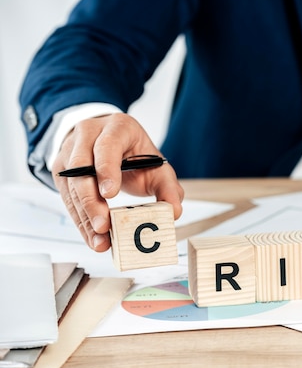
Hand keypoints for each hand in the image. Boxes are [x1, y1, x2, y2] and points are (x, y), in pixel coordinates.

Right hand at [52, 113, 183, 251]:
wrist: (111, 142)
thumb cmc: (135, 154)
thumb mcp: (156, 166)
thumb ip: (168, 188)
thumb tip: (174, 212)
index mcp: (116, 128)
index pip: (107, 146)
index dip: (107, 169)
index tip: (110, 194)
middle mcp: (88, 135)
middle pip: (82, 167)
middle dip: (92, 200)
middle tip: (104, 225)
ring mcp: (70, 152)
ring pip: (72, 186)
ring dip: (85, 217)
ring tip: (100, 240)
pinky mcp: (61, 171)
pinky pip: (67, 198)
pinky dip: (81, 221)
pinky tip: (93, 238)